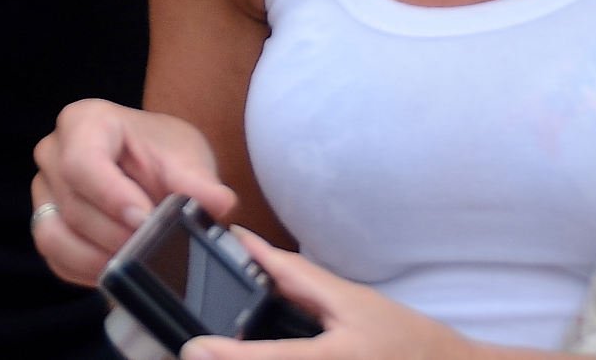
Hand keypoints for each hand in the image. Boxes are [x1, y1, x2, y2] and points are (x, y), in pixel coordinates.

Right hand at [29, 99, 235, 286]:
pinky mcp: (44, 224)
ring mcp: (44, 191)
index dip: (112, 197)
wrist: (154, 166)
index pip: (82, 162)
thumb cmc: (163, 154)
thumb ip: (199, 183)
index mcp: (84, 122)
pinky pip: (56, 258)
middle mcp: (54, 152)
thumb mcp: (187, 159)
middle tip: (156, 248)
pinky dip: (89, 271)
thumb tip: (218, 203)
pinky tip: (121, 267)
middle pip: (73, 205)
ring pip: (56, 236)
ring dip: (101, 258)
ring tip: (140, 261)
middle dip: (117, 235)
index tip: (145, 220)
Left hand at [186, 230, 466, 359]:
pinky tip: (246, 355)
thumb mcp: (350, 301)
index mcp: (333, 358)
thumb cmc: (401, 337)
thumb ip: (297, 277)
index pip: (273, 358)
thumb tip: (250, 247)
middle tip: (195, 354)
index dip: (231, 357)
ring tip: (216, 355)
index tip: (195, 350)